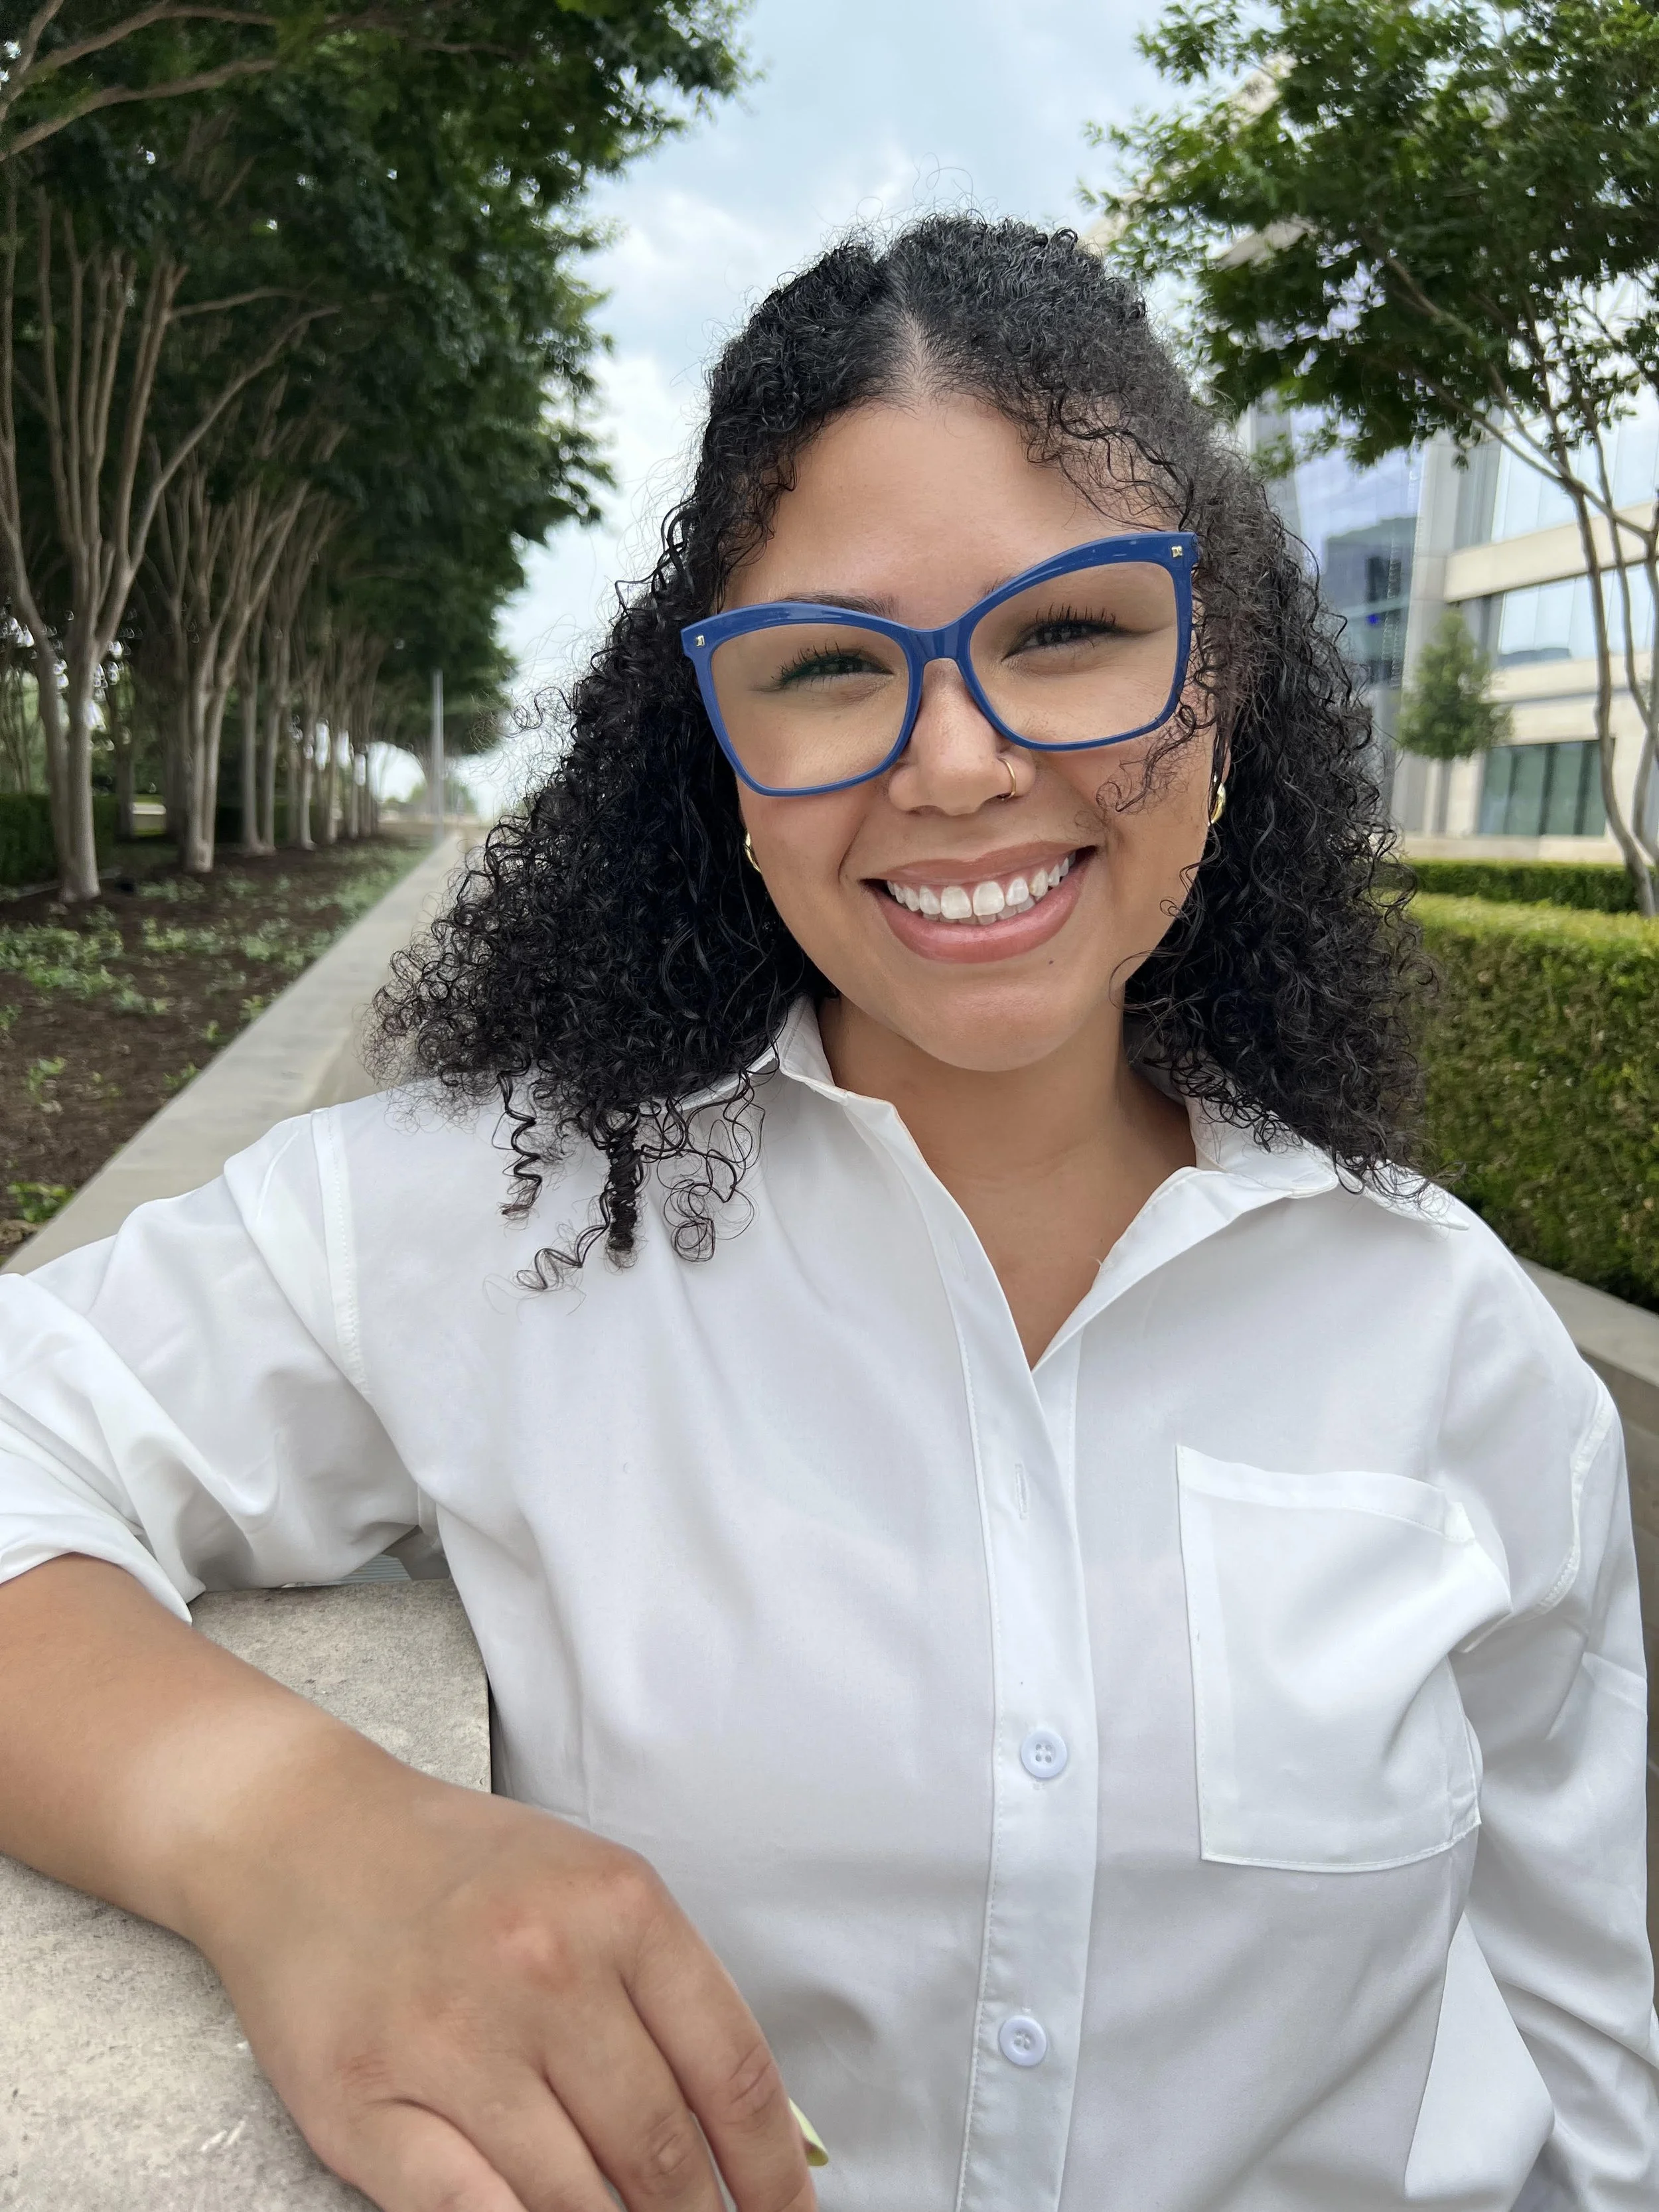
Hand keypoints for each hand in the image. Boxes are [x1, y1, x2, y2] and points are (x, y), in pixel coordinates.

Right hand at [185, 1745, 818, 2211]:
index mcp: (617, 1906)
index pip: (731, 2071)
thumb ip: (668, 1995)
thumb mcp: (589, 1887)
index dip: (772, 2170)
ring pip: (572, 2197)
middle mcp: (544, 1967)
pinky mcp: (364, 2102)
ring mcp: (451, 2038)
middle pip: (658, 2147)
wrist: (300, 1832)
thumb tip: (757, 2128)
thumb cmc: (456, 1868)